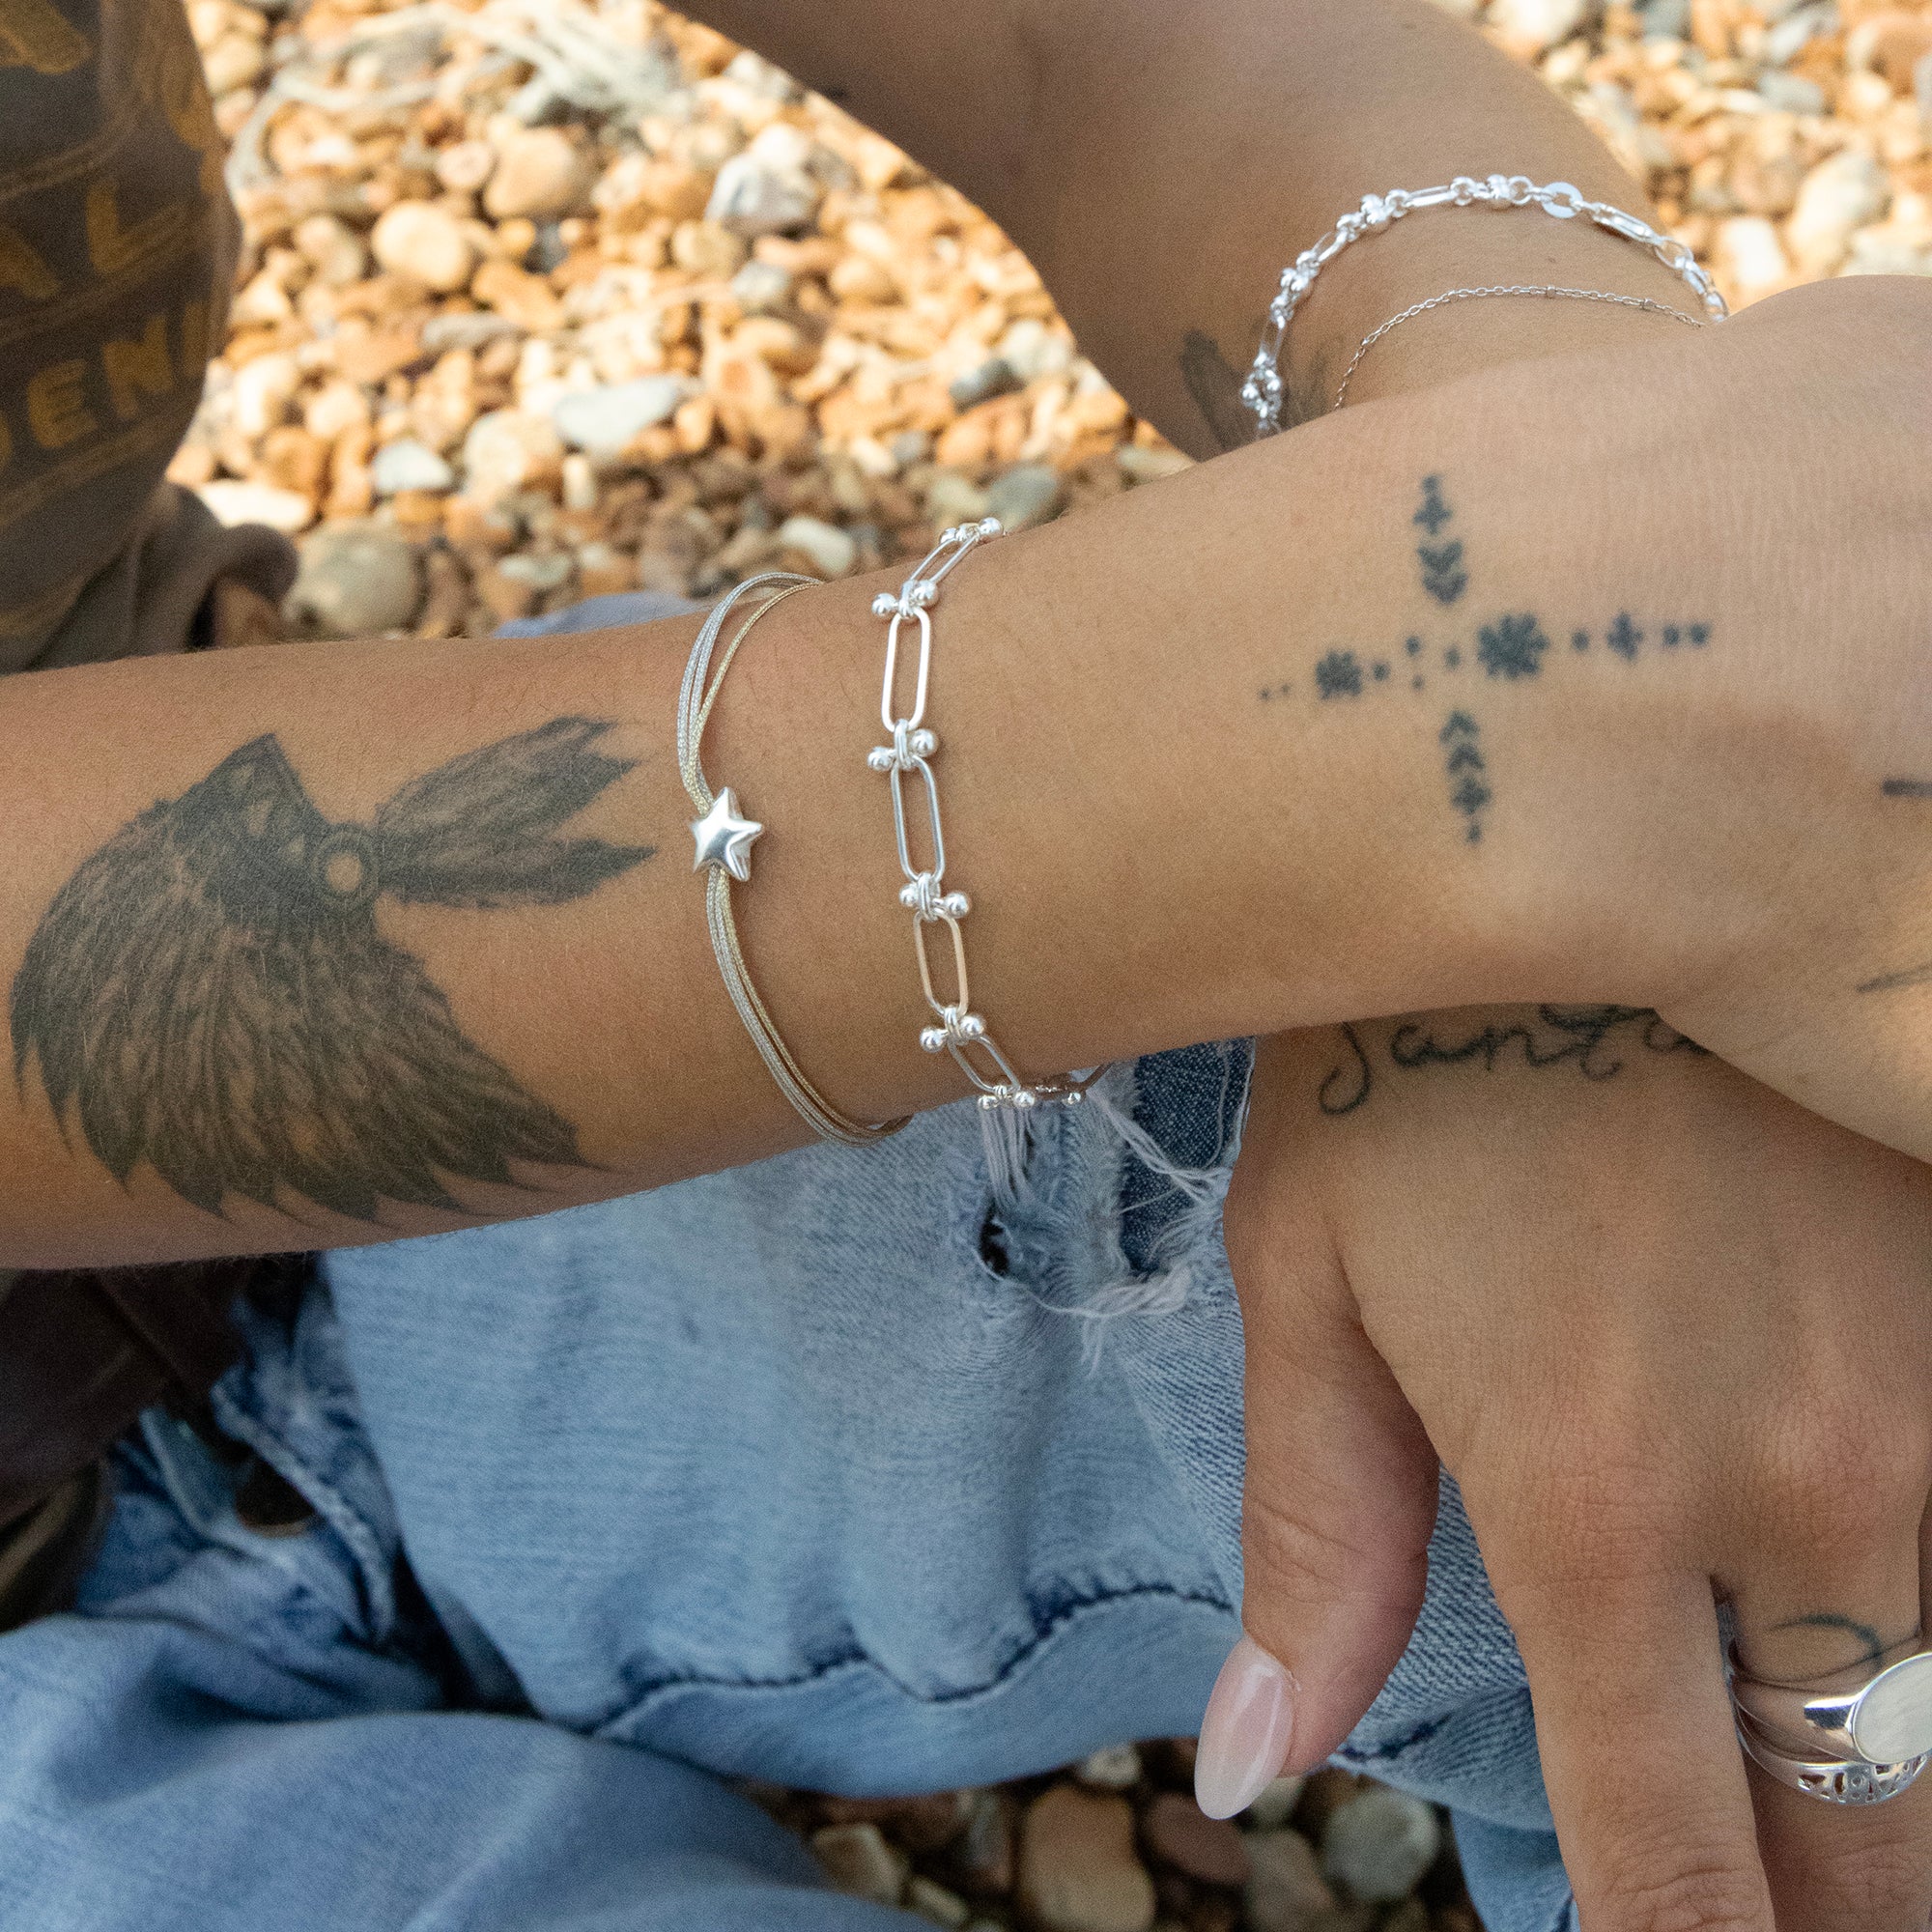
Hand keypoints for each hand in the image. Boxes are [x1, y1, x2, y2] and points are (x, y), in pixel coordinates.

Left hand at [1207, 1008, 1931, 1930]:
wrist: (1594, 825)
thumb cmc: (1413, 1057)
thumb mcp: (1314, 1280)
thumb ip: (1314, 1544)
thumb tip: (1260, 1778)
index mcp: (1596, 1495)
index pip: (1673, 1849)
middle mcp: (1812, 1486)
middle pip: (1864, 1836)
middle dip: (1814, 1913)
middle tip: (1753, 1902)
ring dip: (1897, 1806)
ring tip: (1828, 1822)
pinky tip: (1878, 1651)